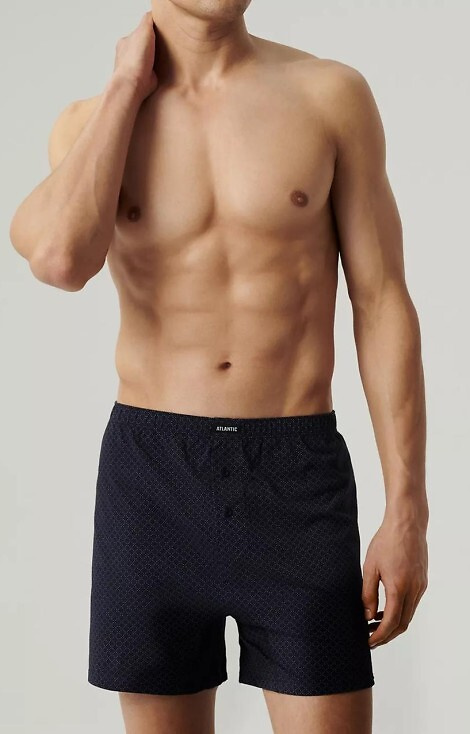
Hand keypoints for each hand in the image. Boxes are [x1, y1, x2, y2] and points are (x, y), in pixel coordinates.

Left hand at [113, 12, 158, 100]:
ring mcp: (137, 68)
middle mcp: (129, 55)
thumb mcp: (143, 31)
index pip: (140, 31)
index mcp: (126, 42)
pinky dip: (159, 69)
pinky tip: (164, 68)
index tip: (160, 29)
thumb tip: (152, 13)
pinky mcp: (145, 79)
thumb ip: (148, 20)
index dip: (151, 29)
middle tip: (165, 43)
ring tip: (167, 55)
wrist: (133, 85)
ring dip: (157, 58)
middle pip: (145, 45)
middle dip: (154, 45)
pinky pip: (154, 71)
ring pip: (149, 59)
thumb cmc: (135, 60)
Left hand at [362, 509, 427, 647]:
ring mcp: (420, 586)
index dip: (379, 636)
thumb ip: (368, 593)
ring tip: (374, 624)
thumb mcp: (370, 567)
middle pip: (403, 624)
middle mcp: (413, 590)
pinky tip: (386, 608)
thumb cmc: (386, 541)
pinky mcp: (422, 581)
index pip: (391, 622)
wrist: (407, 524)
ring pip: (409, 615)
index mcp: (399, 587)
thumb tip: (367, 615)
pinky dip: (400, 611)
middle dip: (386, 635)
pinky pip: (412, 603)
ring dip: (393, 624)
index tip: (368, 642)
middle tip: (370, 638)